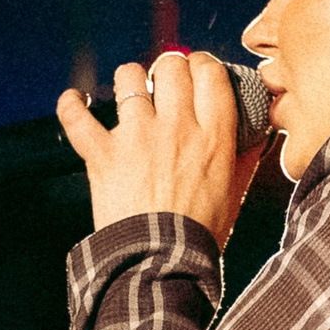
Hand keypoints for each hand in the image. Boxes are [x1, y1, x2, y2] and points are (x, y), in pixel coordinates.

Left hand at [57, 53, 262, 245]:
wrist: (162, 265)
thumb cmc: (200, 233)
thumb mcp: (235, 193)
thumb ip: (247, 156)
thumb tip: (259, 131)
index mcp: (213, 136)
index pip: (210, 73)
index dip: (203, 65)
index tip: (198, 71)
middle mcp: (176, 127)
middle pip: (171, 67)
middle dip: (168, 70)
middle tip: (165, 83)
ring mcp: (137, 137)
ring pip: (128, 77)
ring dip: (128, 80)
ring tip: (128, 92)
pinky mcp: (103, 155)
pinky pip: (78, 117)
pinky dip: (71, 106)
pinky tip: (73, 101)